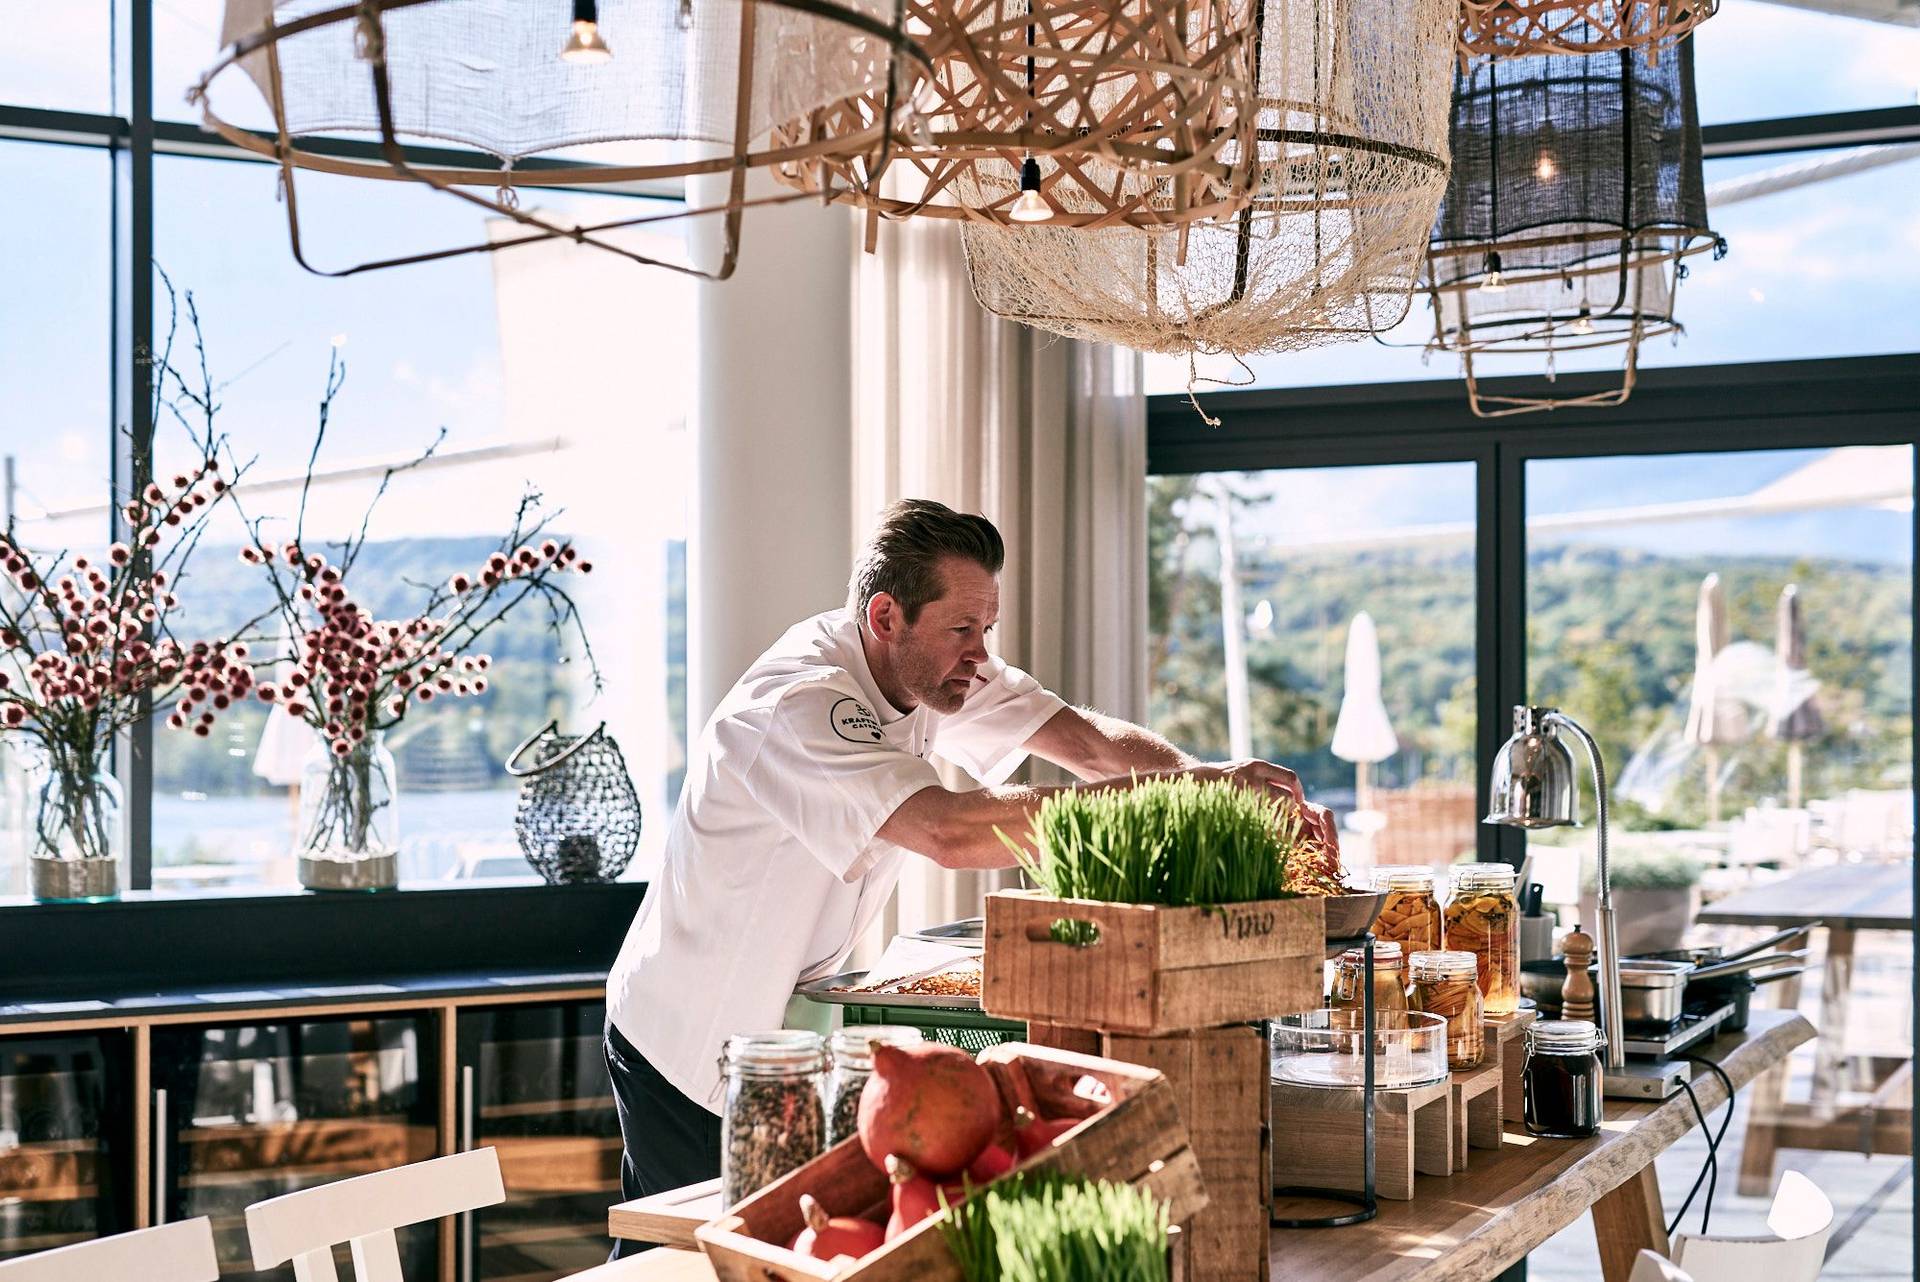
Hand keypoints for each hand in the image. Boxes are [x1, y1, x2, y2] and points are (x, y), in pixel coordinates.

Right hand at [1189, 759, 1339, 849]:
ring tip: (1279, 832)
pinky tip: (1265, 838)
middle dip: (1292, 812)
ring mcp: (1241, 796)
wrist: (1188, 779)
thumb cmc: (1219, 778)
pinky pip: (1259, 826)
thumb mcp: (1242, 768)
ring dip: (1280, 826)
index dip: (1298, 793)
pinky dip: (1266, 834)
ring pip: (1276, 816)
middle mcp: (1251, 778)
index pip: (1290, 778)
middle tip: (1289, 820)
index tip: (1296, 803)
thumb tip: (1292, 799)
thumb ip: (1263, 778)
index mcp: (1255, 766)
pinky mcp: (1234, 809)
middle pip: (1288, 799)